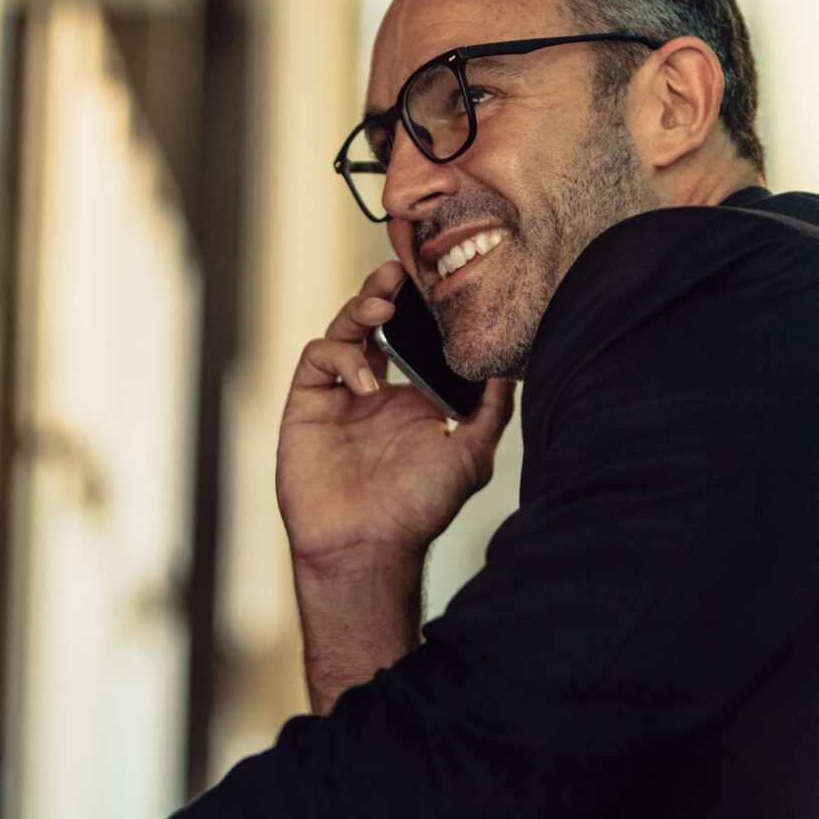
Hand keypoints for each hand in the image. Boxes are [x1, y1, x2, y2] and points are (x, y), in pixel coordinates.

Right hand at [275, 260, 516, 574]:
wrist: (367, 546)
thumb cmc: (419, 509)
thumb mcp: (471, 455)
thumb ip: (492, 410)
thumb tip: (510, 366)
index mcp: (413, 399)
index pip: (416, 337)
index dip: (422, 308)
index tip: (438, 281)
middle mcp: (375, 392)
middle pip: (376, 321)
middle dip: (385, 291)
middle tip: (399, 272)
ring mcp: (339, 396)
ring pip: (344, 330)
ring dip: (360, 308)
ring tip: (381, 307)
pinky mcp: (308, 405)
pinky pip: (318, 358)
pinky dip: (340, 355)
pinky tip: (365, 380)